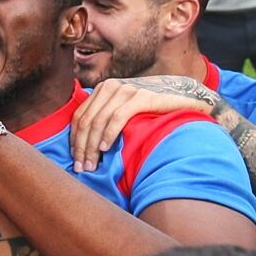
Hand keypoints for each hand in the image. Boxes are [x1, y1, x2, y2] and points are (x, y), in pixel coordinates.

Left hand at [70, 76, 221, 171]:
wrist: (182, 97)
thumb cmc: (150, 109)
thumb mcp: (123, 110)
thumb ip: (105, 119)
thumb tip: (84, 145)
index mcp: (102, 90)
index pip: (79, 117)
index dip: (74, 140)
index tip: (74, 161)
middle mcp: (110, 87)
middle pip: (86, 121)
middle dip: (81, 147)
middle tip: (81, 168)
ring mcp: (125, 90)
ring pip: (98, 121)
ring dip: (92, 146)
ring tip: (92, 164)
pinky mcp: (140, 97)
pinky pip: (117, 118)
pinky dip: (108, 134)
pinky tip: (105, 148)